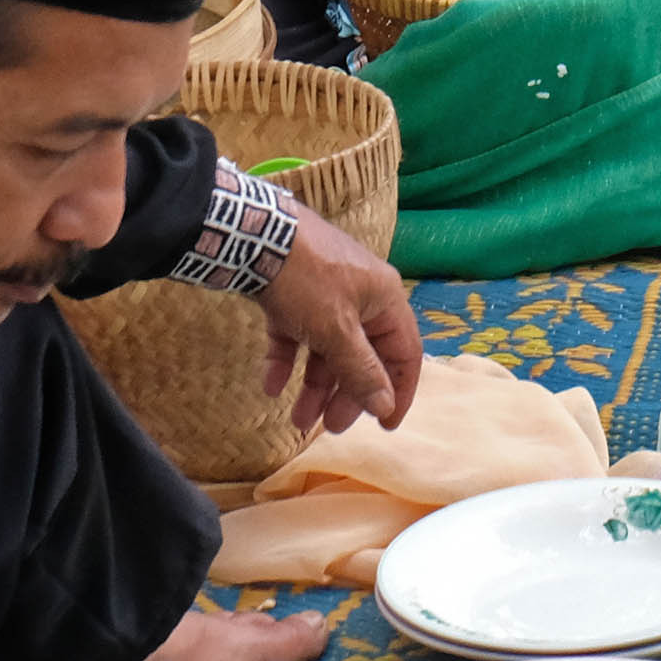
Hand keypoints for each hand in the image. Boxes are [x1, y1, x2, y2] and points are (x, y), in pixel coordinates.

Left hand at [253, 196, 421, 438]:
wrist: (255, 233)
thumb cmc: (308, 281)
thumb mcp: (337, 332)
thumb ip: (361, 371)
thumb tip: (385, 406)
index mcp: (384, 300)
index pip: (404, 353)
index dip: (398, 391)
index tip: (385, 426)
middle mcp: (360, 296)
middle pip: (363, 355)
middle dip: (346, 395)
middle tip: (330, 427)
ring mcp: (325, 293)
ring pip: (327, 349)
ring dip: (314, 386)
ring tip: (296, 419)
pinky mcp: (292, 292)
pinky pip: (296, 334)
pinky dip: (286, 360)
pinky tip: (271, 386)